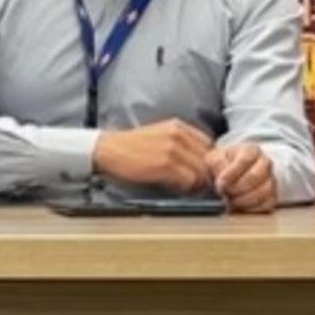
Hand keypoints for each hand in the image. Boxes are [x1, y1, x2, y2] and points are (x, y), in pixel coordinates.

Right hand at [93, 118, 213, 193]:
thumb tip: (199, 162)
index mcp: (177, 126)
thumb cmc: (129, 147)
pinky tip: (173, 187)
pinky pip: (189, 180)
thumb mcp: (158, 135)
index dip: (206, 161)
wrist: (106, 150)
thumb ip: (179, 143)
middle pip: (208, 159)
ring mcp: (172, 149)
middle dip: (204, 174)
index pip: (209, 145)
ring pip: (201, 171)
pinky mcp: (165, 164)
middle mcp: (178, 135)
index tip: (200, 171)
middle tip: (194, 184)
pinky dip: (185, 187)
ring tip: (184, 187)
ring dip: (196, 183)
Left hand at [206, 143, 276, 213]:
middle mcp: (265, 163)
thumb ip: (218, 165)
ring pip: (263, 191)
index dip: (231, 173)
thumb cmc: (222, 164)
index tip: (220, 183)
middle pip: (255, 177)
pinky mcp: (272, 196)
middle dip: (237, 187)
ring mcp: (271, 179)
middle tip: (224, 192)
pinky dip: (250, 208)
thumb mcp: (215, 158)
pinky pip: (266, 204)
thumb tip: (223, 180)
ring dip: (243, 199)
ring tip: (230, 200)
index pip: (245, 160)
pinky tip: (238, 206)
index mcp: (251, 151)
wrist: (229, 174)